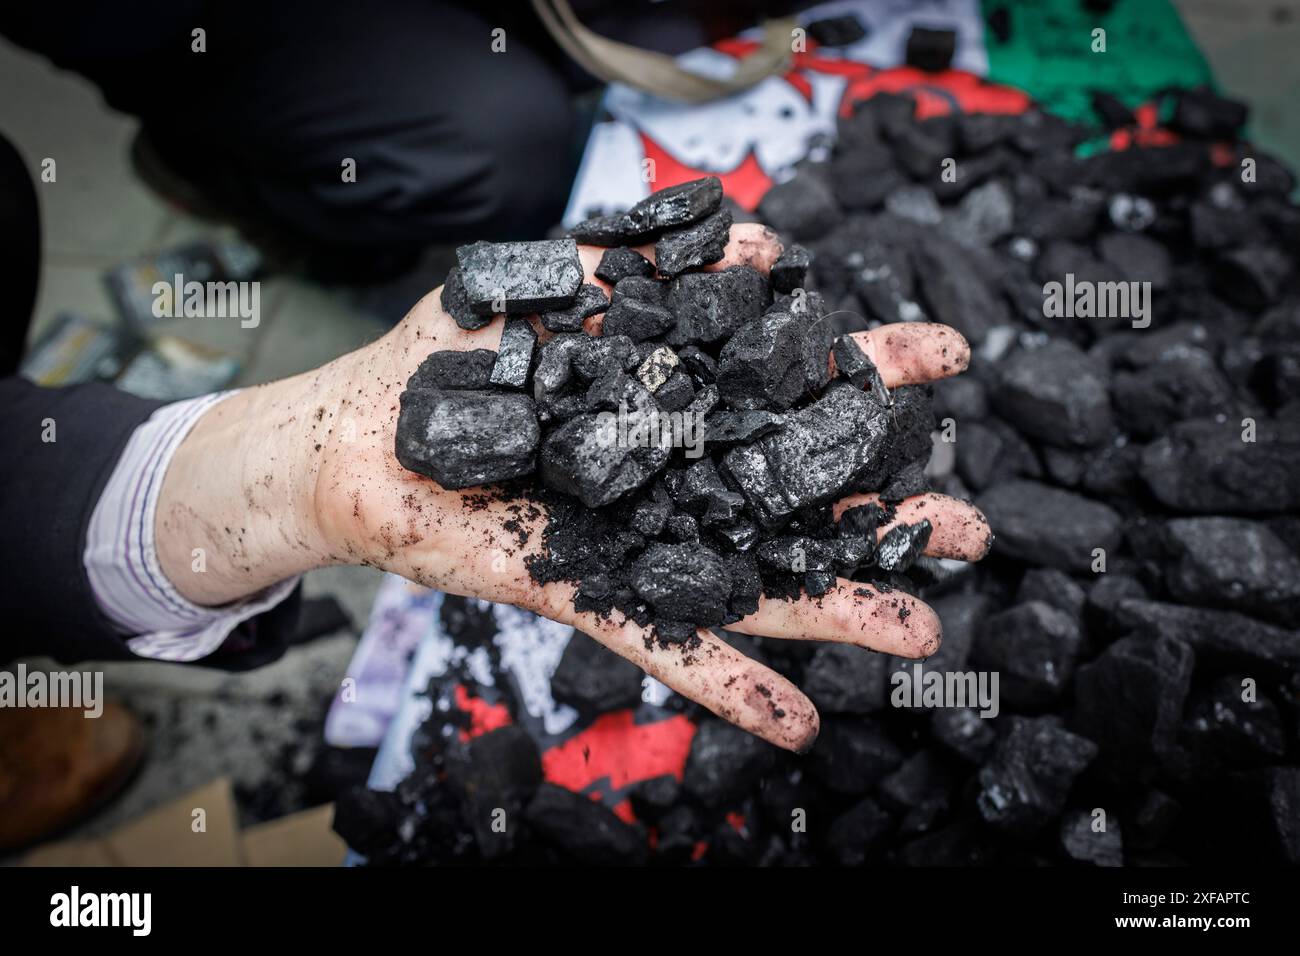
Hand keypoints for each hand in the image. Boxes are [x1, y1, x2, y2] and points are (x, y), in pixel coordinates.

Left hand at [156, 224, 990, 750]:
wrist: (355, 435)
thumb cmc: (446, 359)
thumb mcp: (548, 290)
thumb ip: (647, 264)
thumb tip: (758, 238)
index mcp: (672, 402)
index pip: (785, 385)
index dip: (865, 372)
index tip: (944, 357)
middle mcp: (670, 477)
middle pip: (794, 500)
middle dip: (884, 512)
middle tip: (971, 527)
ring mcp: (634, 540)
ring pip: (751, 583)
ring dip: (836, 609)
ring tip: (924, 629)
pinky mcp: (585, 591)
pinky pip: (663, 643)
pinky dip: (727, 686)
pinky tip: (798, 723)